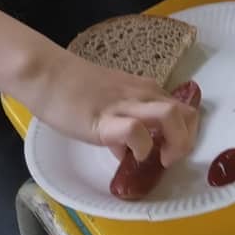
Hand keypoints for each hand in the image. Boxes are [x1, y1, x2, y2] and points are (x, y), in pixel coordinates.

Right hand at [20, 50, 197, 165]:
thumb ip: (123, 124)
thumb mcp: (109, 105)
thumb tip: (127, 151)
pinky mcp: (104, 118)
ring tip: (159, 160)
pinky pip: (135, 130)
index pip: (184, 109)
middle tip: (168, 159)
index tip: (171, 150)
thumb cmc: (74, 89)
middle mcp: (143, 94)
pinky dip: (141, 147)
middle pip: (187, 114)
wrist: (46, 73)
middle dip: (187, 141)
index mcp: (146, 90)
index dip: (185, 134)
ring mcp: (125, 105)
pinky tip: (129, 157)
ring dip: (175, 143)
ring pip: (170, 116)